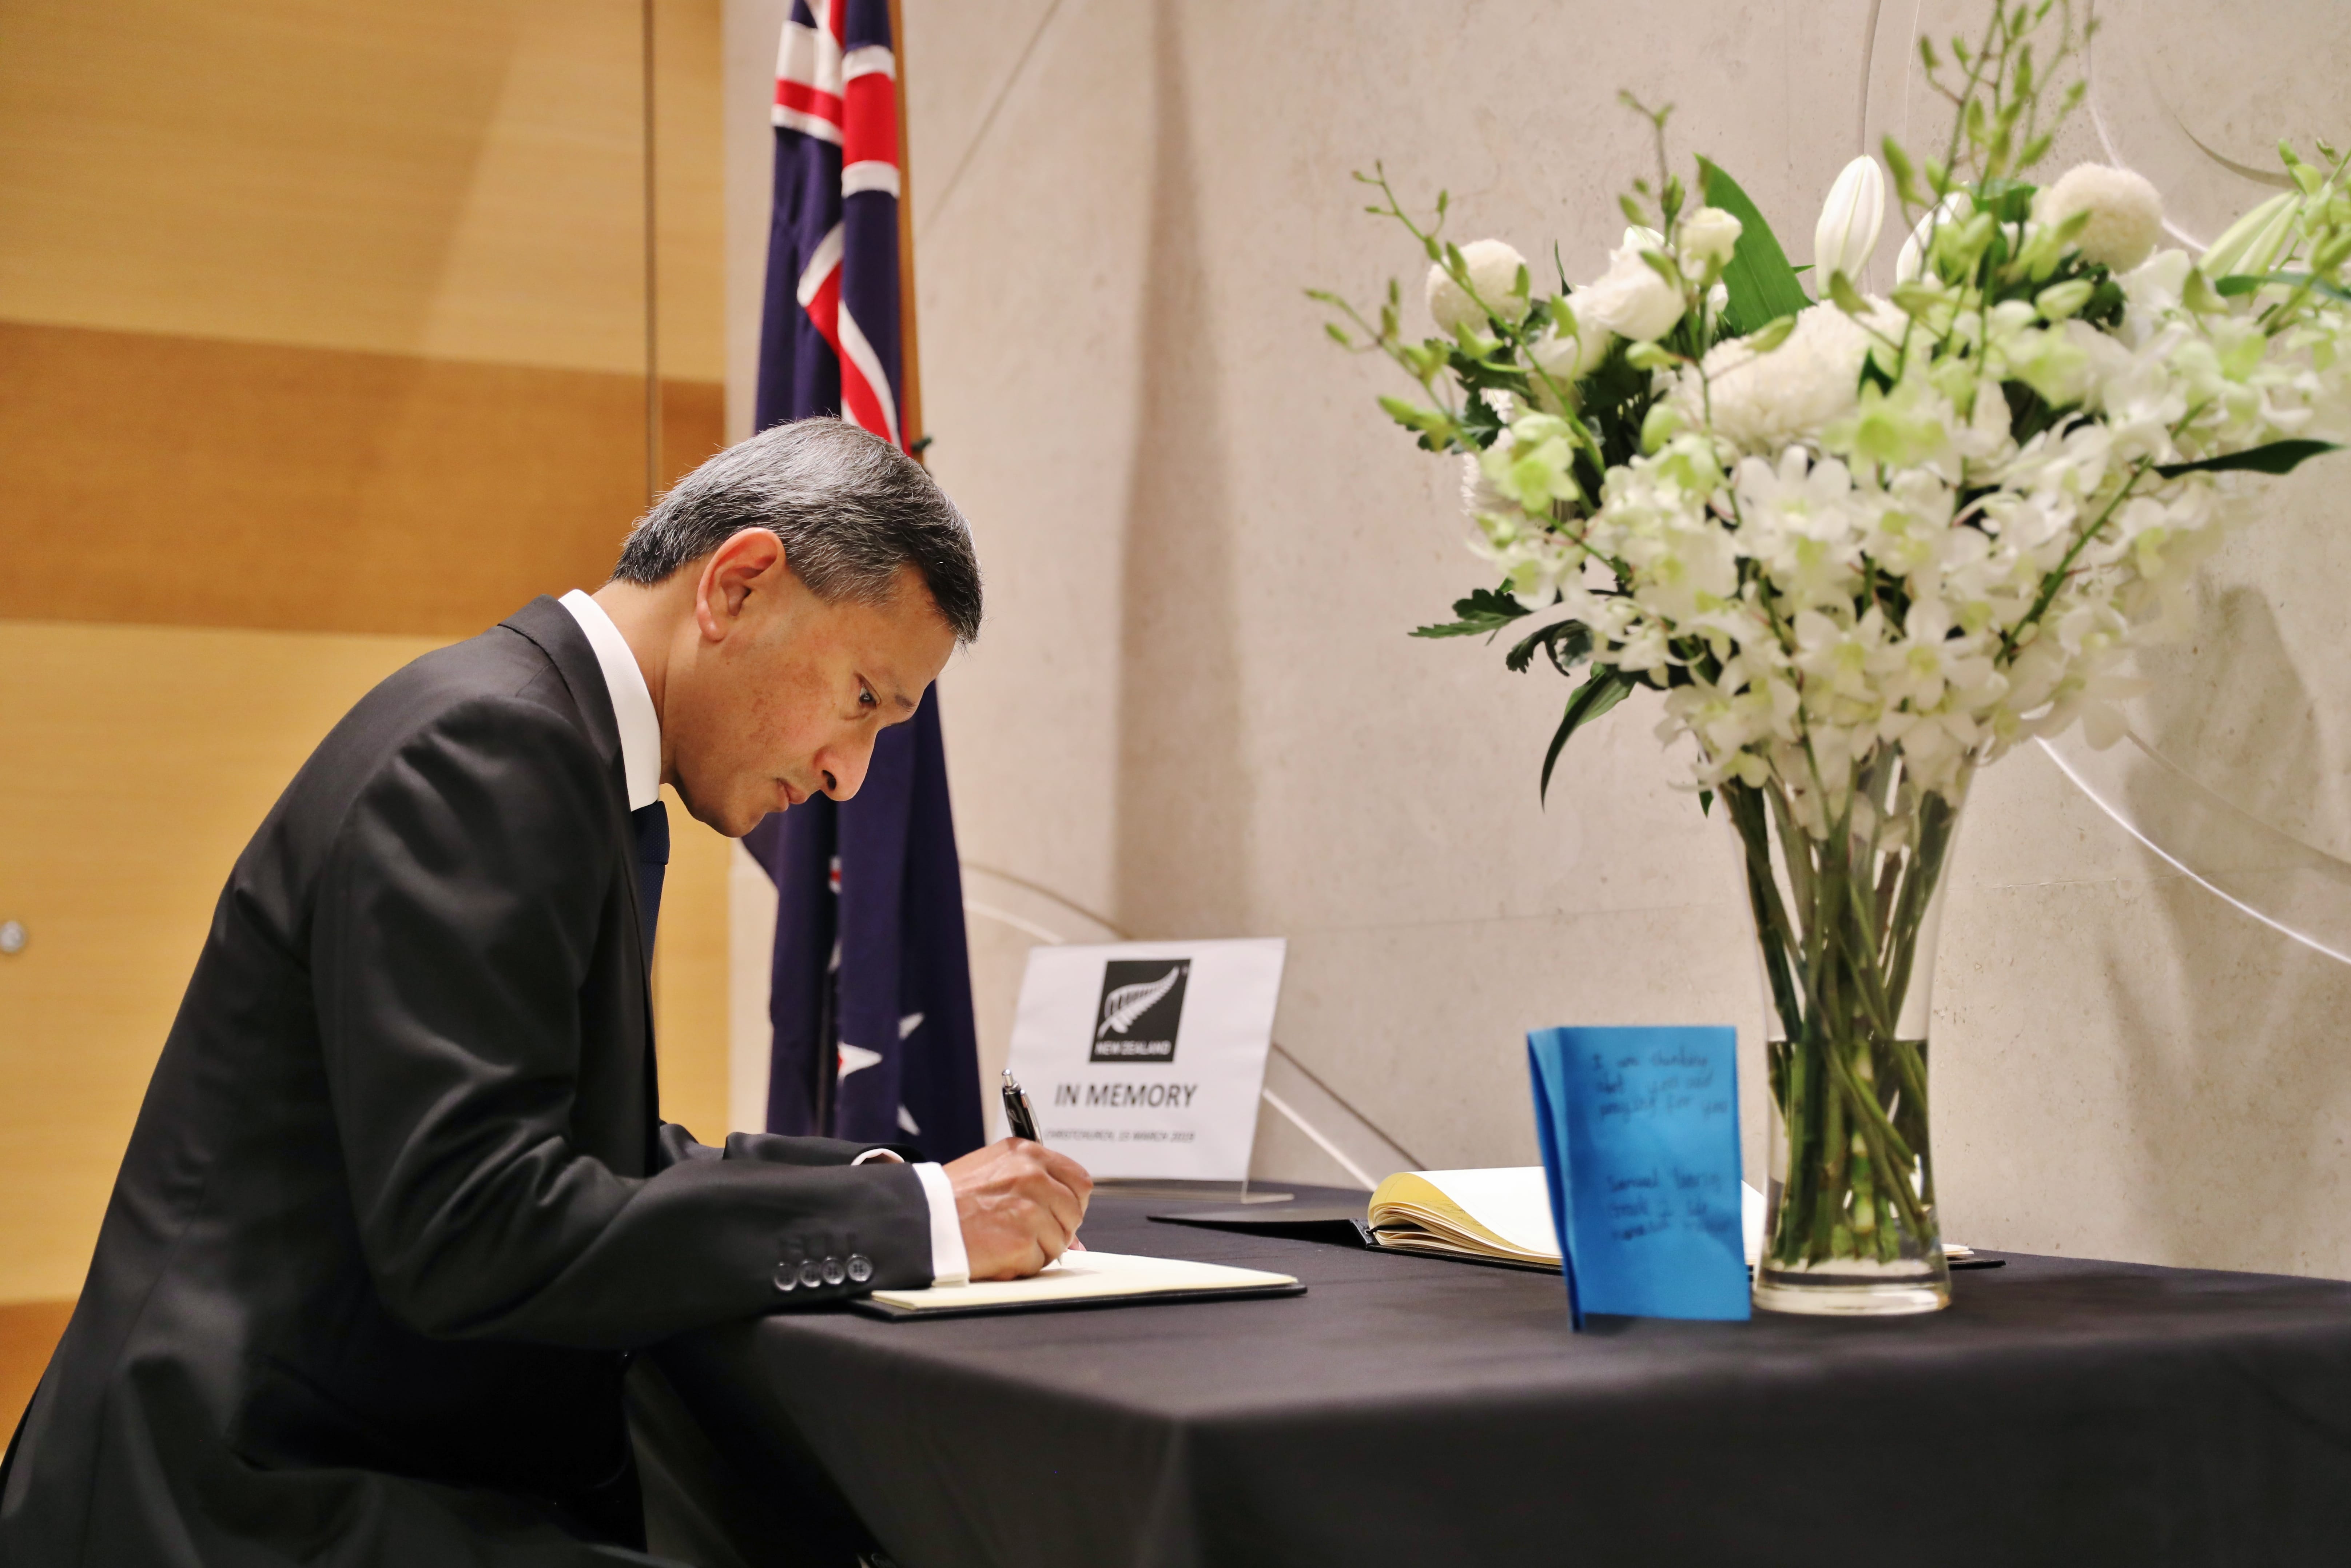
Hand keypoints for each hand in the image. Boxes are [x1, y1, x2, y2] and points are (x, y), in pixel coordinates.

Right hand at [944, 1138, 1092, 1279]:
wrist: (920, 1220)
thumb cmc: (952, 1198)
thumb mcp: (995, 1172)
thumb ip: (1035, 1188)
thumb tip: (1073, 1232)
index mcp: (1027, 1154)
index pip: (1079, 1180)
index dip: (1071, 1202)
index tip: (1059, 1213)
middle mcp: (1032, 1176)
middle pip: (1073, 1212)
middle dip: (1057, 1228)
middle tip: (1026, 1232)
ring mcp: (1029, 1209)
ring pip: (1060, 1240)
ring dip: (1037, 1248)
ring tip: (1003, 1239)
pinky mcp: (1022, 1241)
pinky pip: (1040, 1262)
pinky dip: (1021, 1264)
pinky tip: (997, 1252)